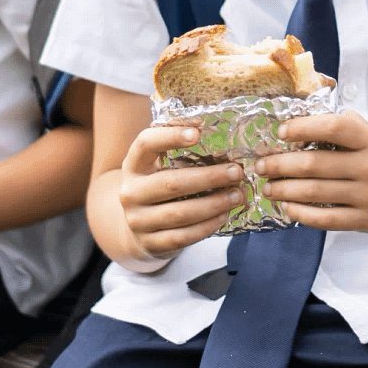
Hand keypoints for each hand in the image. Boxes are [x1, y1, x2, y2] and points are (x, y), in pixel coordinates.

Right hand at [118, 125, 242, 259]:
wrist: (138, 228)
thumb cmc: (157, 187)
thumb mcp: (157, 165)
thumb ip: (175, 147)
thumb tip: (204, 124)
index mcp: (133, 165)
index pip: (146, 144)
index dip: (170, 136)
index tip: (198, 132)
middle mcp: (130, 192)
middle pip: (171, 183)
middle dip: (209, 177)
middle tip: (236, 172)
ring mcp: (137, 221)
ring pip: (179, 214)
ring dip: (213, 204)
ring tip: (237, 195)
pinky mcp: (150, 243)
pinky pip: (182, 237)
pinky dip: (206, 226)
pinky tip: (224, 216)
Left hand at [257, 111, 367, 232]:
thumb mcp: (366, 134)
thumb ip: (337, 126)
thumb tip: (292, 123)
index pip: (334, 128)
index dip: (304, 128)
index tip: (280, 132)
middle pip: (315, 164)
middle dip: (280, 165)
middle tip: (260, 166)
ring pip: (316, 192)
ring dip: (284, 189)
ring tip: (267, 187)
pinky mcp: (365, 220)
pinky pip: (326, 219)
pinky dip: (301, 213)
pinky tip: (286, 206)